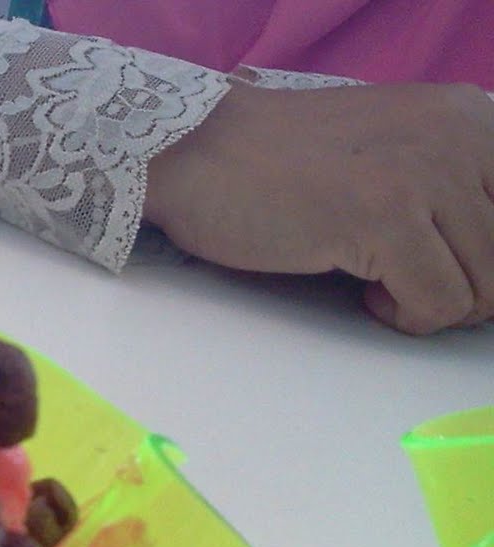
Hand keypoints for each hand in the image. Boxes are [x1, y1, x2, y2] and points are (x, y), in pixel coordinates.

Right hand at [144, 80, 493, 334]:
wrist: (196, 152)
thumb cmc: (275, 163)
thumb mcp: (390, 148)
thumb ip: (446, 180)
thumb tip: (486, 261)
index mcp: (469, 117)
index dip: (482, 260)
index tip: (441, 268)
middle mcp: (460, 137)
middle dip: (462, 288)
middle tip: (404, 281)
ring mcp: (424, 177)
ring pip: (484, 289)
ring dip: (431, 303)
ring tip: (380, 282)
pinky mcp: (385, 220)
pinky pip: (438, 305)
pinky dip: (403, 316)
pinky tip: (361, 291)